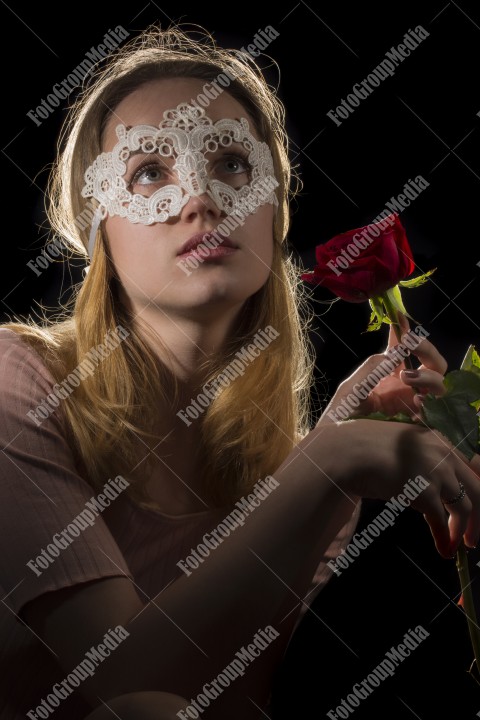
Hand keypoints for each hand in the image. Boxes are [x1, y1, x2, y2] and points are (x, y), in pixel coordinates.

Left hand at [319, 315, 445, 422]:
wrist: (337, 441)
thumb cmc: (342, 413)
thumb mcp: (354, 386)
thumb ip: (374, 366)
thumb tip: (397, 350)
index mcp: (390, 372)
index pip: (404, 347)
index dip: (406, 331)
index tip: (400, 318)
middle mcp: (405, 385)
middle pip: (432, 362)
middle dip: (426, 349)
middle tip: (411, 345)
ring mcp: (412, 403)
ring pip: (438, 383)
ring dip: (428, 375)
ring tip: (406, 377)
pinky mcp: (415, 423)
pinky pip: (434, 412)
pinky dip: (430, 404)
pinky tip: (416, 401)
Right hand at [324, 417, 479, 557]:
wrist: (346, 452)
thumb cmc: (363, 446)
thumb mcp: (401, 446)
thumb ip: (420, 458)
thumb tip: (431, 484)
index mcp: (439, 439)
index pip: (473, 464)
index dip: (477, 488)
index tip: (475, 506)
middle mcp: (444, 453)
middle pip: (478, 488)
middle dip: (478, 516)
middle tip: (473, 535)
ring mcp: (437, 472)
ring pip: (464, 508)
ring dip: (462, 531)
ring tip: (458, 545)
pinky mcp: (426, 493)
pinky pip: (442, 522)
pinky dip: (444, 538)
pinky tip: (442, 549)